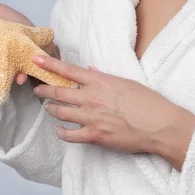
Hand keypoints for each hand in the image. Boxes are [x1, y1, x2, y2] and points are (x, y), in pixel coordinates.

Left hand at [31, 54, 181, 153]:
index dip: (50, 64)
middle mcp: (91, 98)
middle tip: (37, 88)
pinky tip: (59, 130)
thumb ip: (104, 76)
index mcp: (100, 81)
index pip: (68, 70)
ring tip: (48, 107)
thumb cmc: (147, 101)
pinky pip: (70, 135)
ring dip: (51, 109)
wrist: (159, 125)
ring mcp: (91, 118)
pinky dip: (61, 132)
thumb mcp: (126, 82)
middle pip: (59, 92)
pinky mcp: (94, 136)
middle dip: (44, 89)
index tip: (36, 59)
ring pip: (61, 112)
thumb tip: (90, 70)